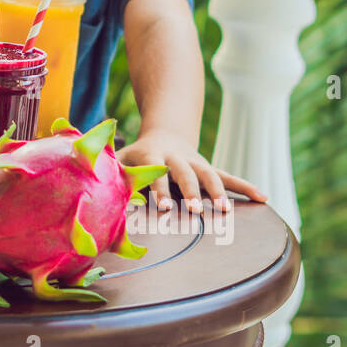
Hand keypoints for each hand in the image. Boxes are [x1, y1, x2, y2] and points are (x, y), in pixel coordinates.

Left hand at [116, 129, 267, 212]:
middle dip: (193, 192)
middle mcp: (178, 158)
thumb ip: (106, 167)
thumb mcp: (119, 156)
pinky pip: (230, 177)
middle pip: (187, 174)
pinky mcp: (210, 168)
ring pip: (211, 174)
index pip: (157, 173)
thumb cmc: (135, 155)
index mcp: (153, 155)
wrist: (164, 134)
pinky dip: (246, 186)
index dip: (161, 189)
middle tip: (197, 211)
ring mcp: (197, 162)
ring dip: (220, 192)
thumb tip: (82, 172)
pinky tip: (264, 198)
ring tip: (227, 213)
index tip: (165, 208)